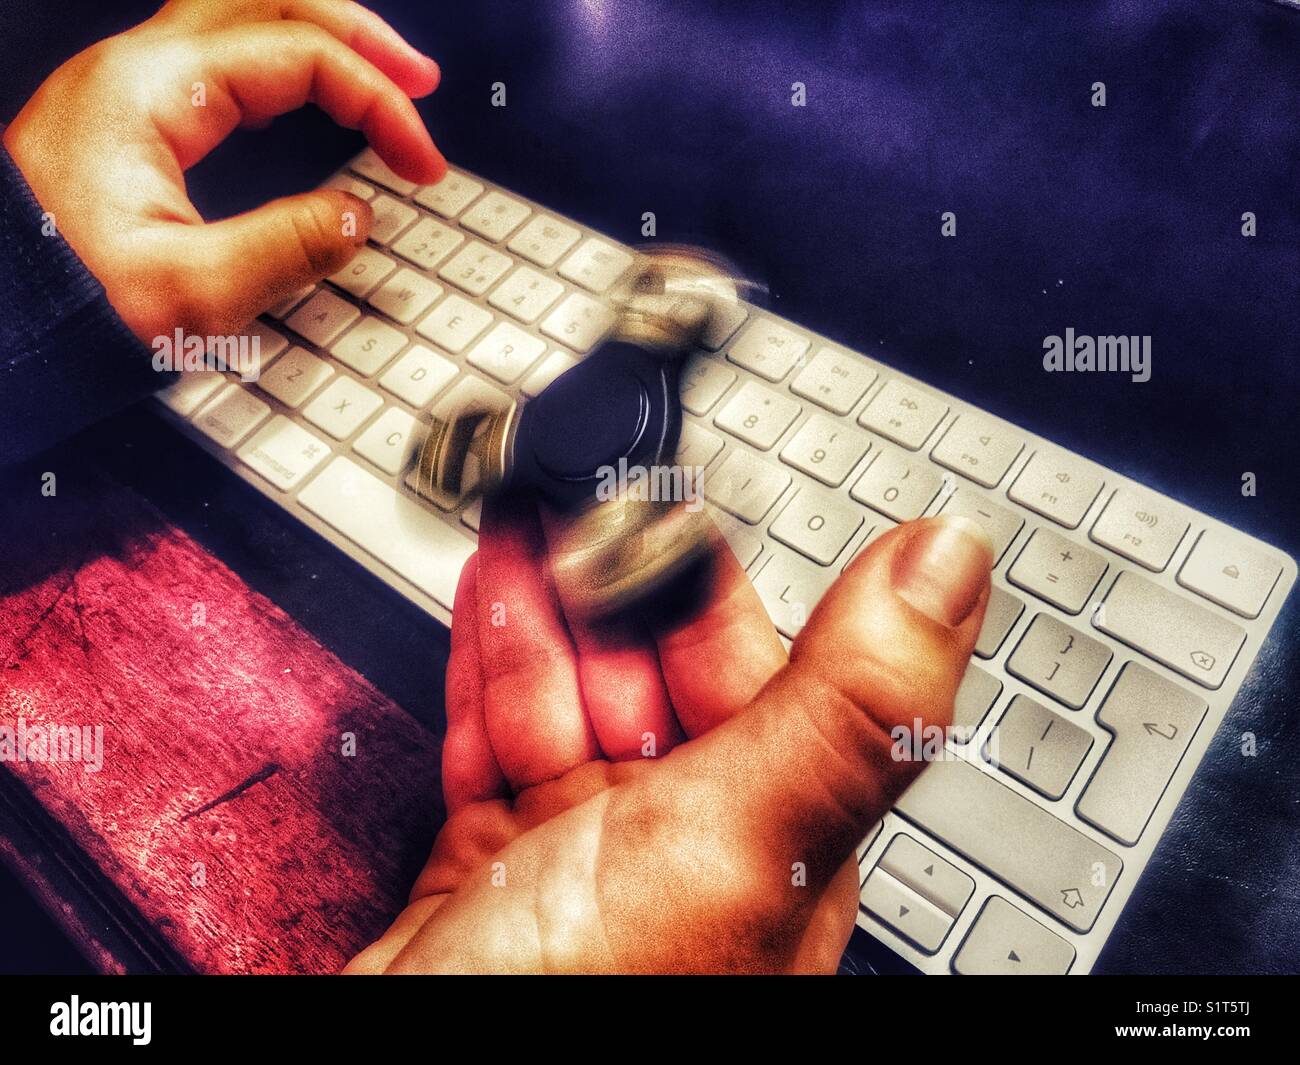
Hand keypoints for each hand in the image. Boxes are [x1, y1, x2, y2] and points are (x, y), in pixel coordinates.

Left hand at [2, 0, 443, 342]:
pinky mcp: (122, 122)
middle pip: (269, 0)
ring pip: (240, 18)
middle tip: (418, 81)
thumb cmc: (60, 300)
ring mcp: (126, 89)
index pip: (302, 56)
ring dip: (316, 37)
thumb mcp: (185, 295)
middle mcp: (138, 70)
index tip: (421, 167)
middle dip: (358, 33)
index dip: (379, 104)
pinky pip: (216, 59)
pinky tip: (299, 103)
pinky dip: (277, 68)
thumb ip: (284, 250)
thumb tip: (355, 217)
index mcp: (154, 90)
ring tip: (373, 75)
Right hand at [346, 502, 992, 973]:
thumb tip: (951, 562)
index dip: (713, 578)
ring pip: (570, 690)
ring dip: (541, 602)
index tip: (673, 495)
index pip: (765, 668)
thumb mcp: (736, 844)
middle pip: (654, 668)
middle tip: (575, 486)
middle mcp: (688, 843)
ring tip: (519, 516)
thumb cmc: (587, 1019)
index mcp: (773, 836)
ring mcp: (585, 852)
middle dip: (611, 573)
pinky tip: (487, 599)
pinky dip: (487, 664)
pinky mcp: (495, 862)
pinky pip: (497, 736)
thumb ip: (847, 705)